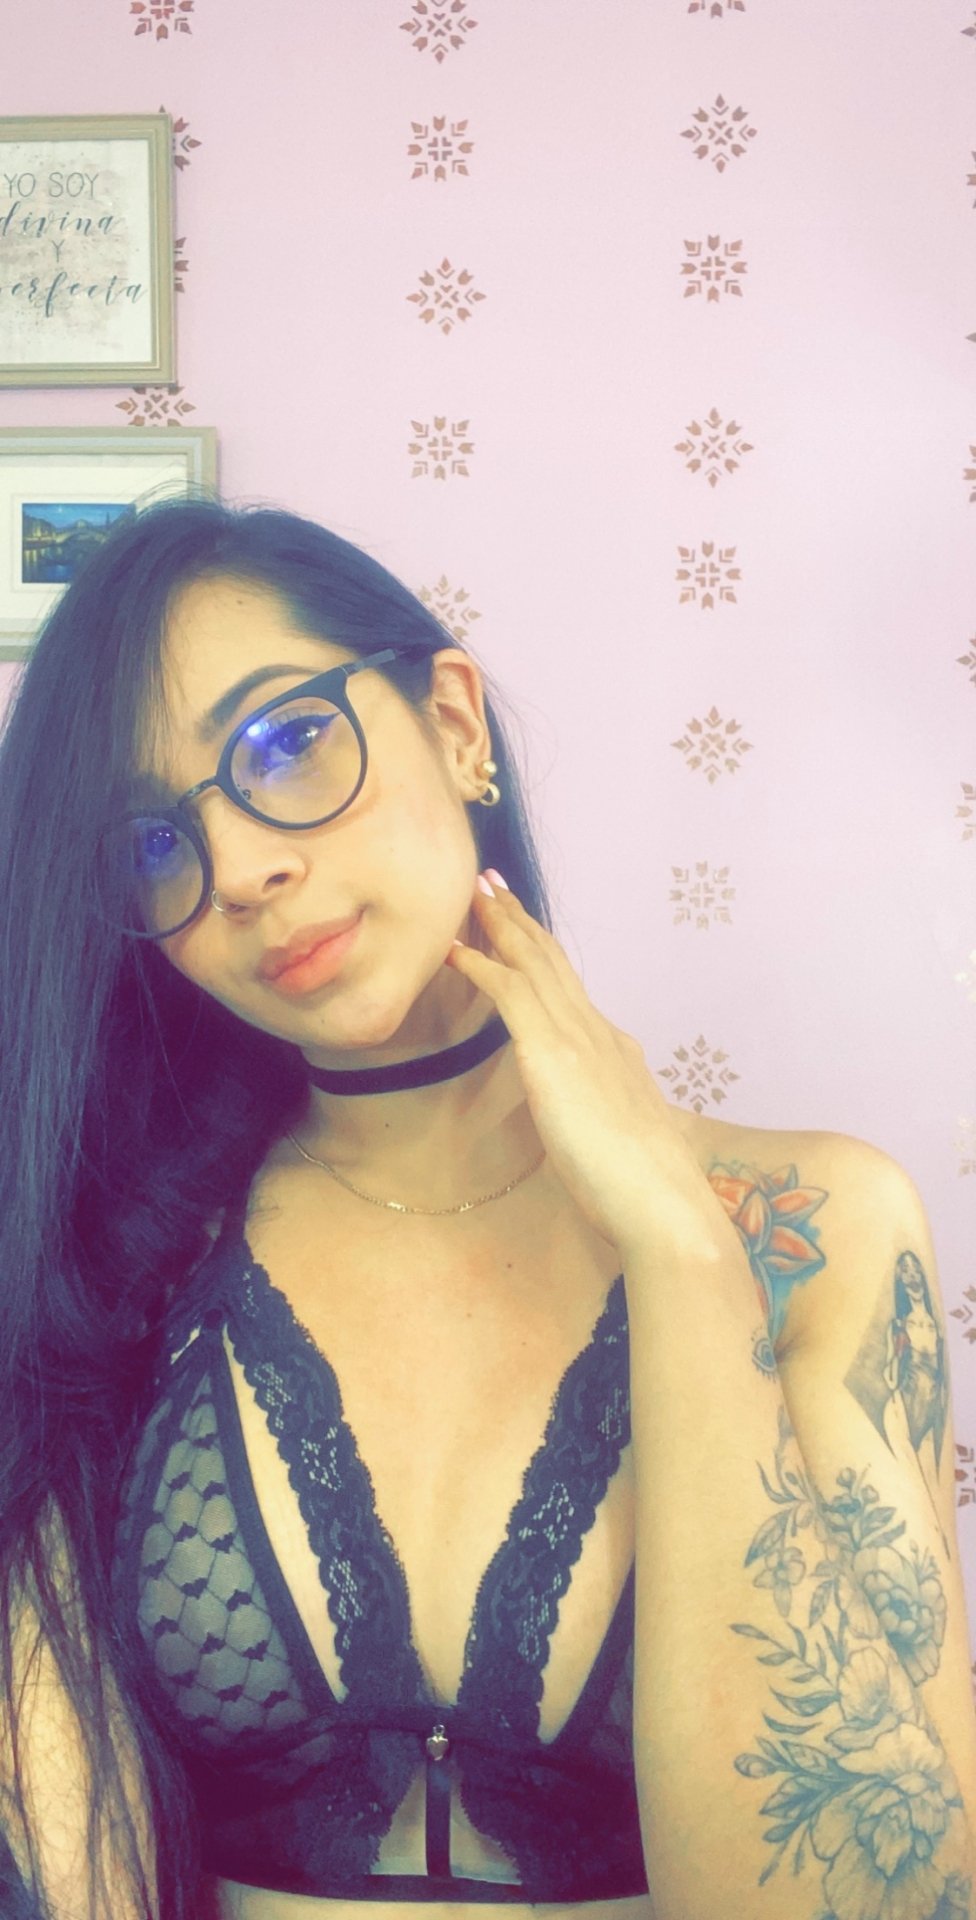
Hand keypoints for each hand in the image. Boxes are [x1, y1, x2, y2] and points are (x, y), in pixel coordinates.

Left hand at [445, 871, 737, 1264]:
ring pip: (533, 964)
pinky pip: (510, 993)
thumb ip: (596, 1117)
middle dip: (521, 921)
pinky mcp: (553, 1054)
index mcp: (614, 1052)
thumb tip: (581, 1118)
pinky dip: (482, 965)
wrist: (661, 1201)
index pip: (570, 990)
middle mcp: (599, 1033)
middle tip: (493, 885)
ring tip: (477, 893)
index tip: (522, 927)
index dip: (543, 954)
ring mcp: (578, 1038)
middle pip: (552, 962)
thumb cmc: (640, 1188)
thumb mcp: (616, 1139)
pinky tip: (454, 951)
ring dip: (501, 925)